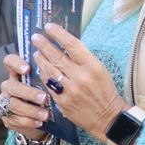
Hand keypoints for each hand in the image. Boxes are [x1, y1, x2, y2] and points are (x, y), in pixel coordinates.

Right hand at [0, 53, 52, 138]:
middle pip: (13, 86)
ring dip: (31, 110)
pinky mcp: (6, 117)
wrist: (42, 122)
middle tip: (43, 98)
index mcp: (16, 74)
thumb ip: (46, 78)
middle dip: (29, 93)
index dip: (15, 64)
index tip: (27, 69)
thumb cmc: (45, 99)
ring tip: (45, 115)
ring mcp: (5, 102)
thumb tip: (58, 72)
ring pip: (14, 104)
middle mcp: (8, 86)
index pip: (9, 62)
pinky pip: (14, 119)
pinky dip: (28, 121)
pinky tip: (39, 122)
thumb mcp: (46, 87)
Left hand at [31, 24, 127, 143]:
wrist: (108, 118)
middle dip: (44, 44)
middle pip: (57, 56)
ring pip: (50, 69)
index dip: (59, 34)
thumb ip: (83, 59)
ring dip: (41, 59)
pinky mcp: (62, 101)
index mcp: (93, 66)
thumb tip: (64, 46)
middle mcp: (81, 77)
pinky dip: (43, 74)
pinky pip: (48, 84)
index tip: (49, 26)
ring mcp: (70, 90)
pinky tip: (40, 68)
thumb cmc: (105, 91)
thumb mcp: (100, 71)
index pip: (72, 45)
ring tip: (36, 51)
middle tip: (35, 37)